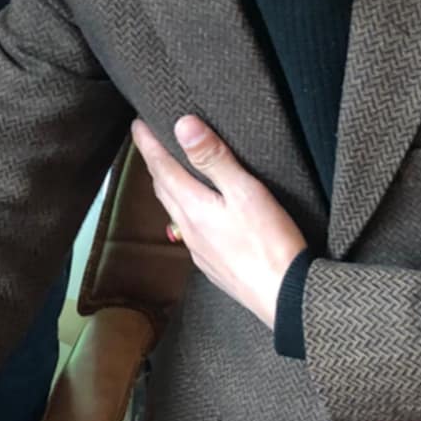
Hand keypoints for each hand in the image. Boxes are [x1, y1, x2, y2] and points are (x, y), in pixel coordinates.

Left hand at [131, 116, 306, 328]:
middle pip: (163, 190)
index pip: (162, 168)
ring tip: (169, 175)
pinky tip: (196, 216)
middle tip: (150, 145)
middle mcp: (189, 229)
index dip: (148, 144)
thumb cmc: (269, 243)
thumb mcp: (245, 191)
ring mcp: (199, 250)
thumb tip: (183, 126)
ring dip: (168, 189)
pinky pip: (189, 232)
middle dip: (155, 164)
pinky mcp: (212, 264)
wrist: (283, 295)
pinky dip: (185, 213)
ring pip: (174, 212)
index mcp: (193, 207)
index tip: (137, 125)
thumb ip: (214, 159)